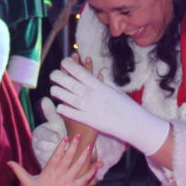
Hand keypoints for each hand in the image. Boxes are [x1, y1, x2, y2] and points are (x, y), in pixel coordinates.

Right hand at [8, 135, 99, 185]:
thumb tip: (8, 162)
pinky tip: (97, 165)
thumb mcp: (27, 182)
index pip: (56, 156)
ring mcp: (68, 182)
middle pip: (68, 158)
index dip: (61, 147)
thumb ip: (19, 170)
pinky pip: (84, 179)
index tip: (65, 138)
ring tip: (90, 146)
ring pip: (78, 166)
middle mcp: (59, 175)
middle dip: (74, 146)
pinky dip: (91, 172)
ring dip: (84, 156)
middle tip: (79, 136)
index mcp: (49, 172)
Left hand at [50, 58, 170, 155]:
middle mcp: (91, 94)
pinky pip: (69, 112)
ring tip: (54, 90)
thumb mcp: (114, 90)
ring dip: (57, 92)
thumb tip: (100, 73)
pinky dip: (62, 108)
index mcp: (98, 85)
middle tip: (53, 75)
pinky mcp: (87, 120)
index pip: (79, 71)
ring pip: (66, 96)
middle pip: (68, 82)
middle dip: (58, 77)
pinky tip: (59, 106)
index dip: (69, 65)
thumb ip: (103, 82)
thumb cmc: (125, 106)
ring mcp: (88, 107)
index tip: (63, 62)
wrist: (132, 124)